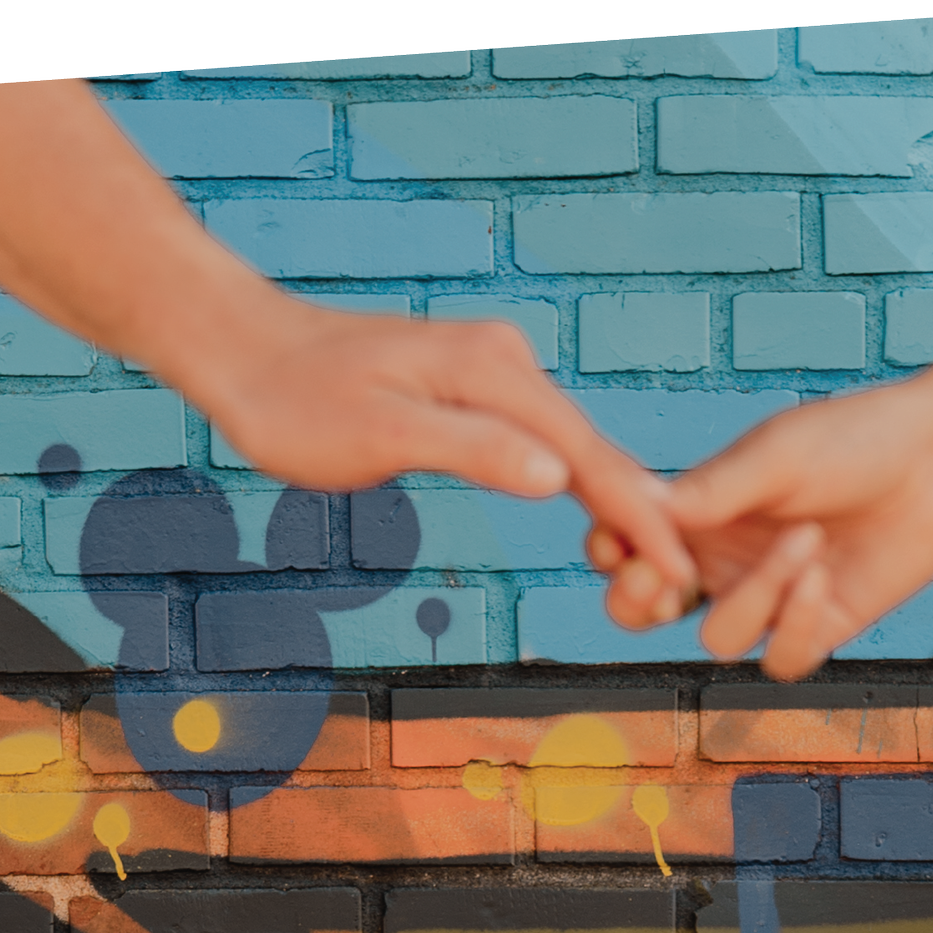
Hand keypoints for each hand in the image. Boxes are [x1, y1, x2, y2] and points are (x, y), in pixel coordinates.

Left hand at [193, 289, 694, 602]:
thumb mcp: (380, 434)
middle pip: (592, 448)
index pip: (586, 454)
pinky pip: (541, 439)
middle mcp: (504, 362)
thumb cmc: (296, 401)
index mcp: (493, 373)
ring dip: (616, 502)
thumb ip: (472, 450)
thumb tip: (556, 476)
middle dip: (644, 514)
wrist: (244, 349)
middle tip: (688, 582)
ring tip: (658, 561)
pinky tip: (594, 510)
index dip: (639, 515)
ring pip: (572, 444)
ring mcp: (491, 371)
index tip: (682, 566)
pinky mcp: (472, 387)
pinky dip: (575, 479)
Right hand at [592, 345, 932, 680]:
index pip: (629, 548)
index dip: (611, 554)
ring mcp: (770, 601)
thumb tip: (640, 512)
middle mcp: (726, 562)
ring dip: (757, 593)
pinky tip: (825, 578)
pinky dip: (795, 624)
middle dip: (638, 602)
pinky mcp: (819, 629)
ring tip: (807, 540)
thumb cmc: (858, 438)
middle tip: (659, 581)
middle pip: (647, 612)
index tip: (617, 543)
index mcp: (702, 513)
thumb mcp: (775, 454)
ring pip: (719, 638)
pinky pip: (780, 658)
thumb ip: (709, 491)